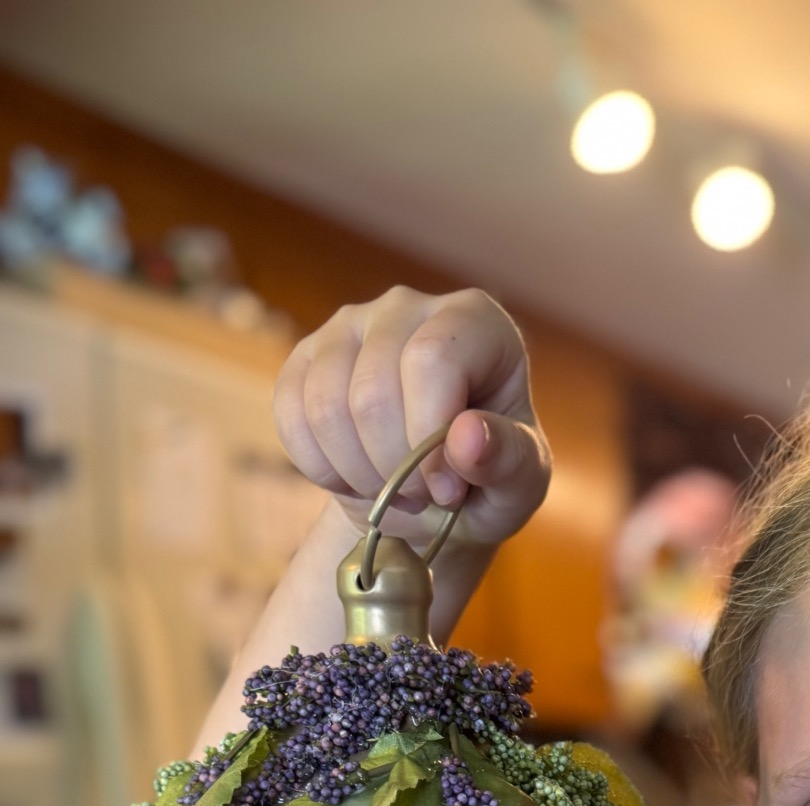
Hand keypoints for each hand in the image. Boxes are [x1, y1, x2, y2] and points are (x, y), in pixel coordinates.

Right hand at [273, 285, 550, 551]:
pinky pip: (291, 415)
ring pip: (326, 406)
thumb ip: (508, 461)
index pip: (431, 361)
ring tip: (392, 486)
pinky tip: (355, 476)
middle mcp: (409, 306)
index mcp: (477, 322)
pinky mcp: (305, 356)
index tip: (446, 488)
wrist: (430, 495)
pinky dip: (321, 467)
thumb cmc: (486, 481)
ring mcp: (350, 325)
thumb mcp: (518, 485)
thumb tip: (467, 436)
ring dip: (358, 473)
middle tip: (421, 493)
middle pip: (373, 391)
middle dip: (394, 468)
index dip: (430, 438)